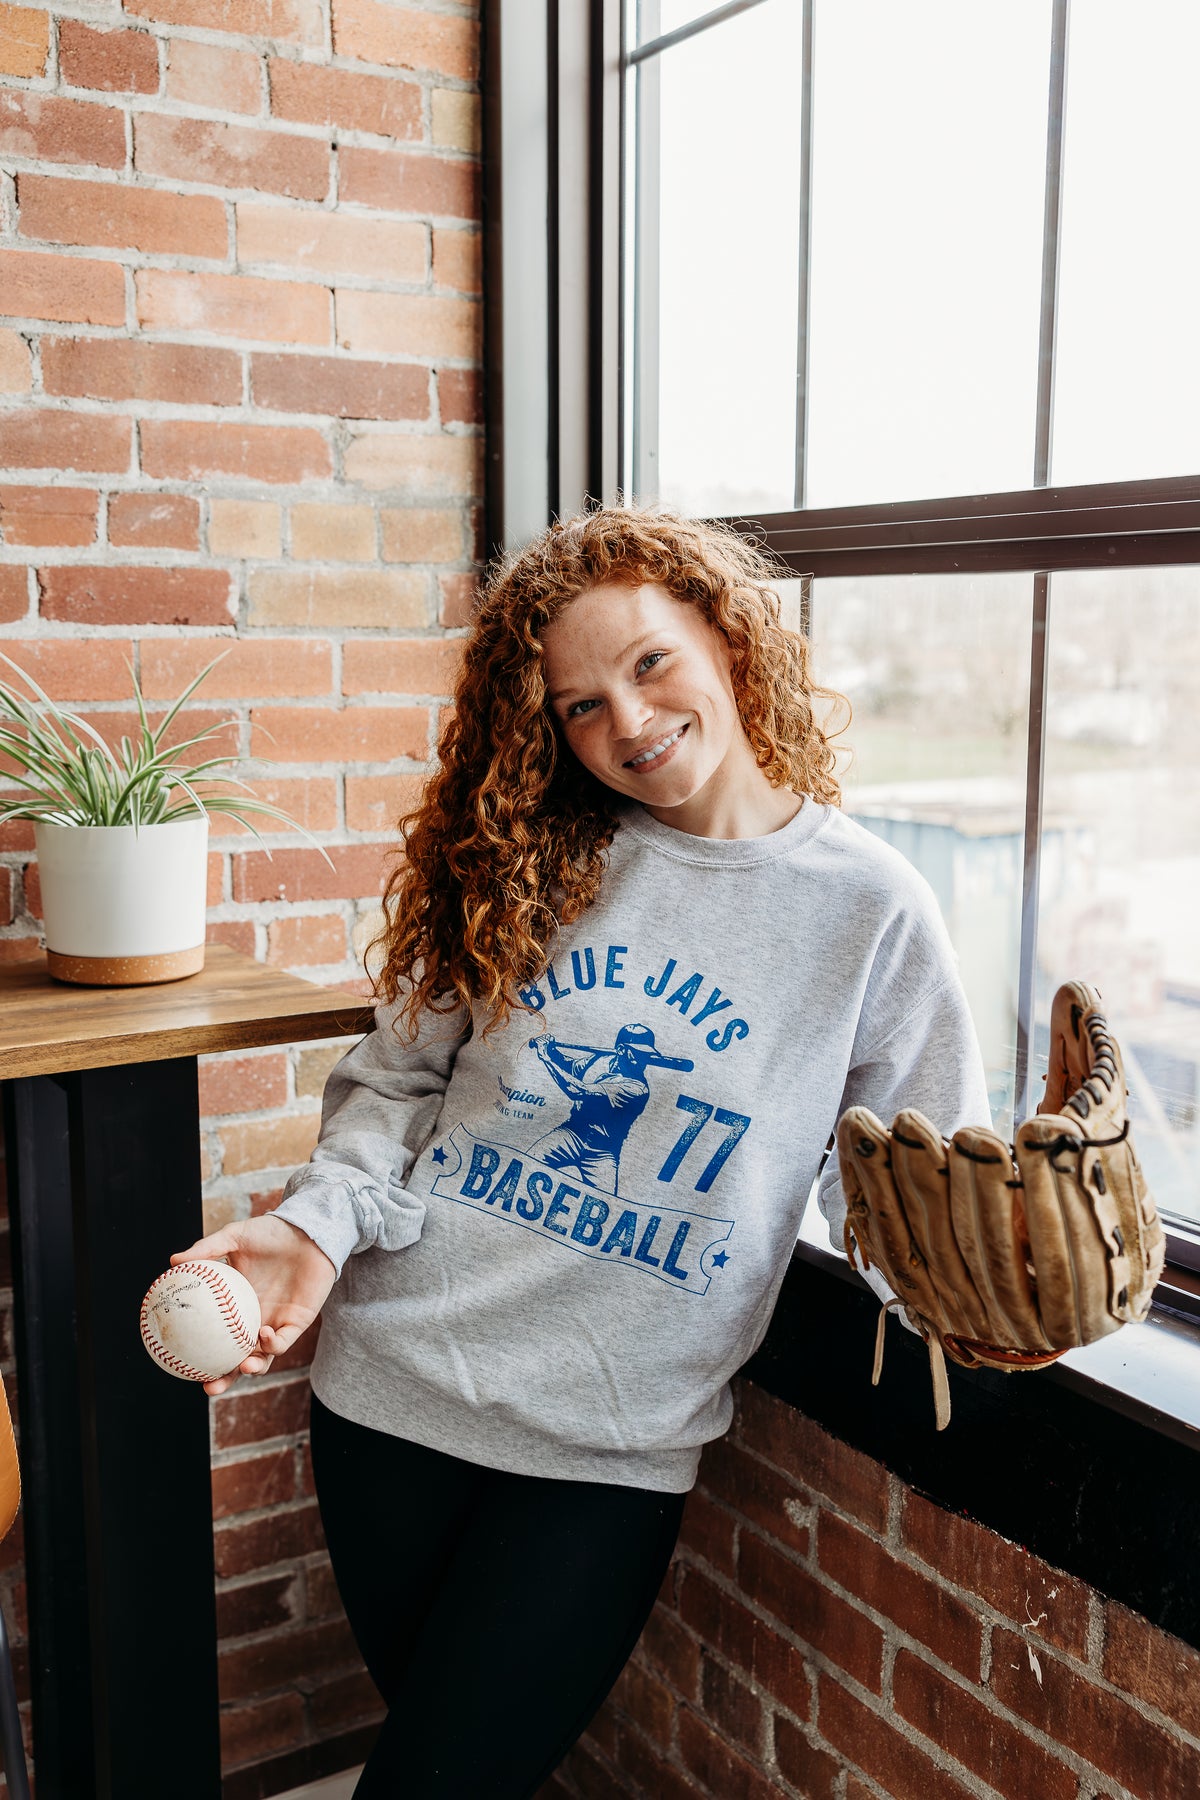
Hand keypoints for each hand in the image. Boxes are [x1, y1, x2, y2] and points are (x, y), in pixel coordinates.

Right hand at [171, 1214, 336, 1397]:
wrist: (308, 1230)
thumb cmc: (272, 1232)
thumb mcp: (235, 1237)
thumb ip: (207, 1249)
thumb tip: (173, 1261)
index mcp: (236, 1307)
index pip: (218, 1339)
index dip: (204, 1355)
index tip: (183, 1367)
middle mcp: (255, 1319)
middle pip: (237, 1358)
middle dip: (226, 1378)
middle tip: (208, 1387)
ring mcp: (277, 1323)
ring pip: (263, 1357)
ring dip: (253, 1367)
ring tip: (242, 1366)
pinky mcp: (299, 1322)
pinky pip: (284, 1341)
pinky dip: (273, 1343)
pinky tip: (262, 1333)